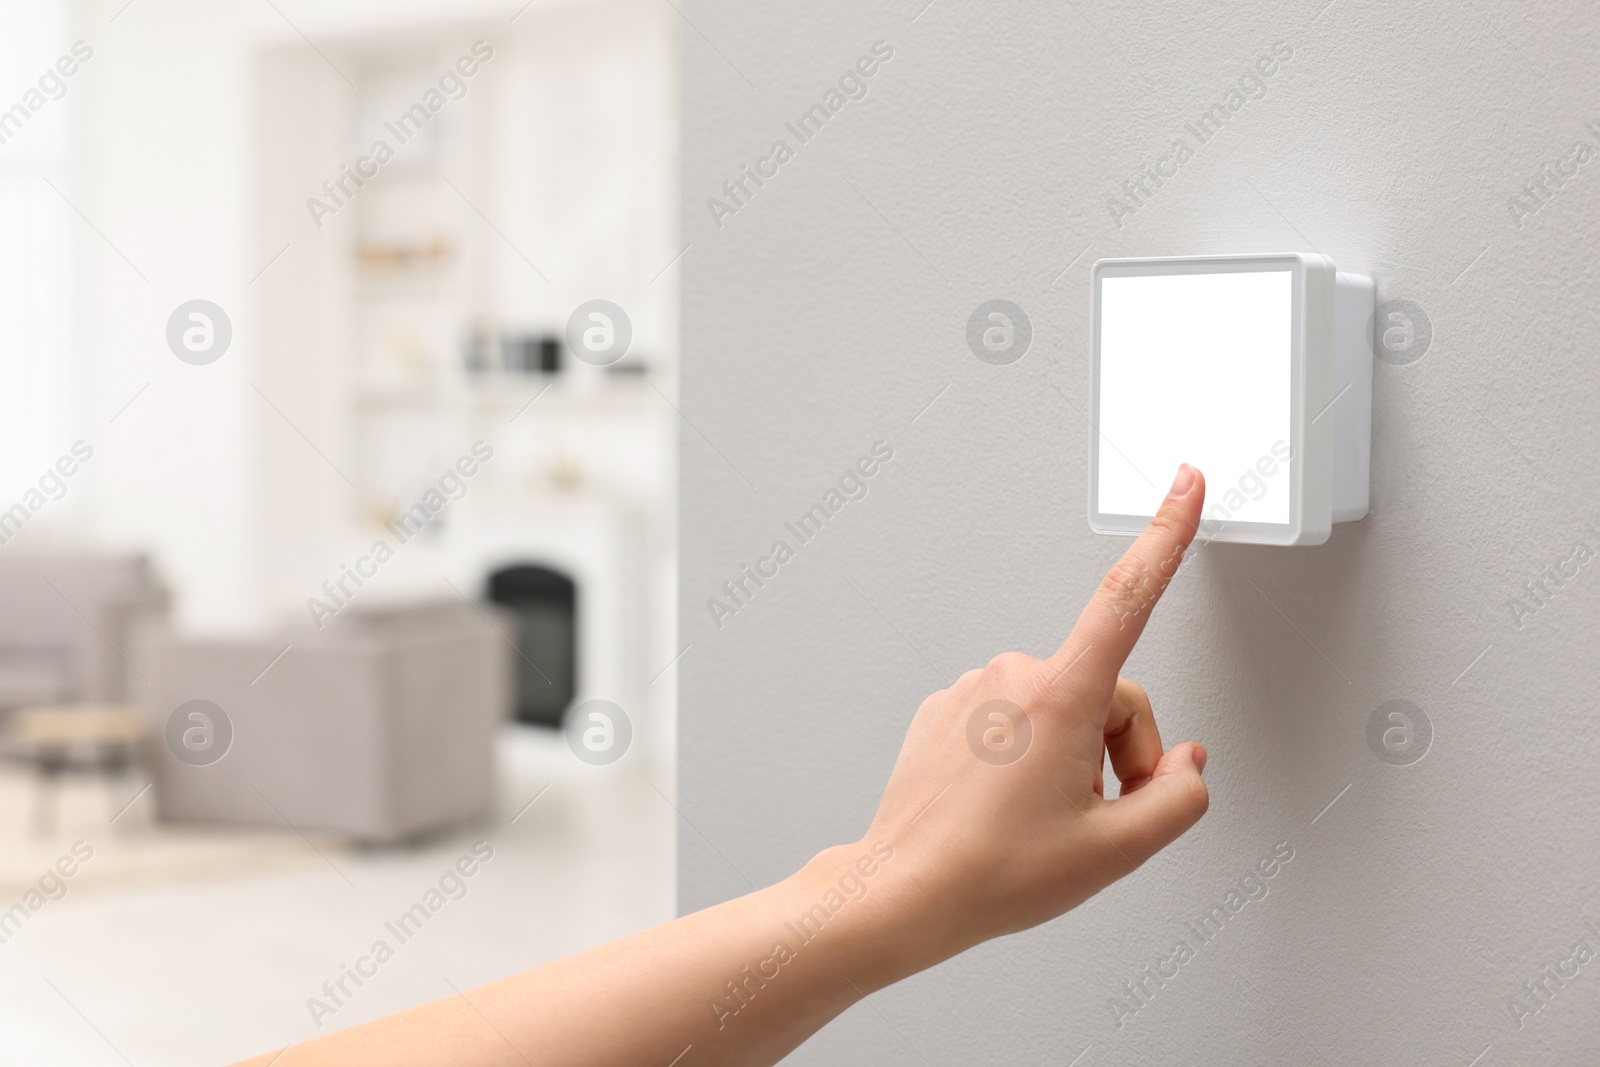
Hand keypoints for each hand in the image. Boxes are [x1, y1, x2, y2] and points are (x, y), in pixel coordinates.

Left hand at [847, 464, 1209, 981]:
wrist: (902, 891)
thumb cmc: (993, 873)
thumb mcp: (1117, 851)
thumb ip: (1179, 799)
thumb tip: (1185, 766)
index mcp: (1059, 695)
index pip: (1128, 597)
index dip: (1166, 536)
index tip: (1185, 483)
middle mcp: (1012, 676)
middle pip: (1110, 694)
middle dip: (1121, 751)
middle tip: (1097, 816)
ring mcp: (973, 688)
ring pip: (1062, 708)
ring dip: (1073, 756)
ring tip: (1042, 818)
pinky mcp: (946, 707)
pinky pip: (1015, 718)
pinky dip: (1027, 754)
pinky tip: (1006, 804)